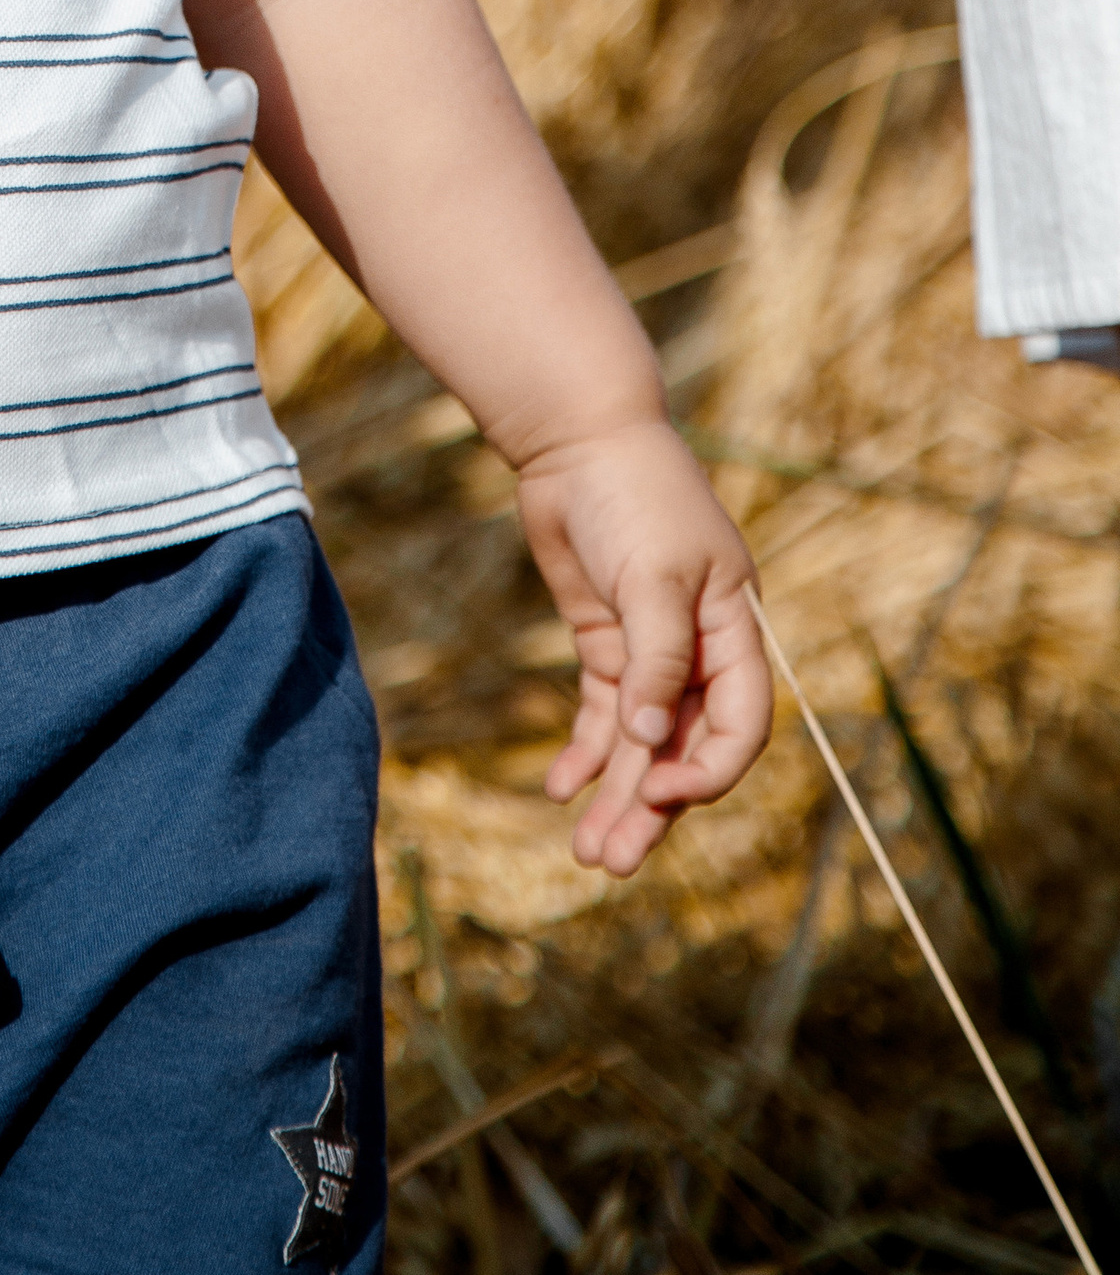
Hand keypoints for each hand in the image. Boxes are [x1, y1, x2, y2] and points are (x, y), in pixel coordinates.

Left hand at [517, 419, 770, 876]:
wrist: (578, 438)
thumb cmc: (634, 493)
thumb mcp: (655, 573)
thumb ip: (656, 656)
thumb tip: (648, 741)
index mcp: (733, 632)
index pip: (740, 726)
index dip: (706, 769)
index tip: (656, 790)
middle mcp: (698, 650)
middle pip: (683, 748)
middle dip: (651, 809)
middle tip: (609, 862)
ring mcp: (650, 648)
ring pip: (641, 743)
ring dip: (617, 796)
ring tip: (587, 852)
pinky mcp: (606, 639)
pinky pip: (603, 712)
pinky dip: (586, 752)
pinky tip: (560, 787)